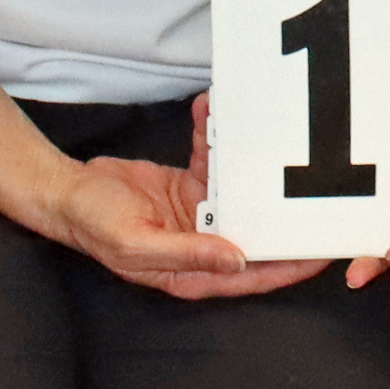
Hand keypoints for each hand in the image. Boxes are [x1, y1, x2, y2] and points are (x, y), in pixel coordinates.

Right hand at [51, 154, 326, 302]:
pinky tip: (211, 113)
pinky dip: (214, 139)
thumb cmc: (94, 224)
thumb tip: (236, 261)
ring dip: (251, 167)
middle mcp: (202, 246)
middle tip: (323, 194)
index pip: (252, 275)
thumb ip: (188, 254)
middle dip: (286, 217)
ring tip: (268, 136)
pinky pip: (214, 162)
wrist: (66, 191)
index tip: (322, 253)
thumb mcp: (137, 243)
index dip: (290, 267)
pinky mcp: (191, 187)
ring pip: (241, 194)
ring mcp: (198, 216)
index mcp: (193, 273)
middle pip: (256, 236)